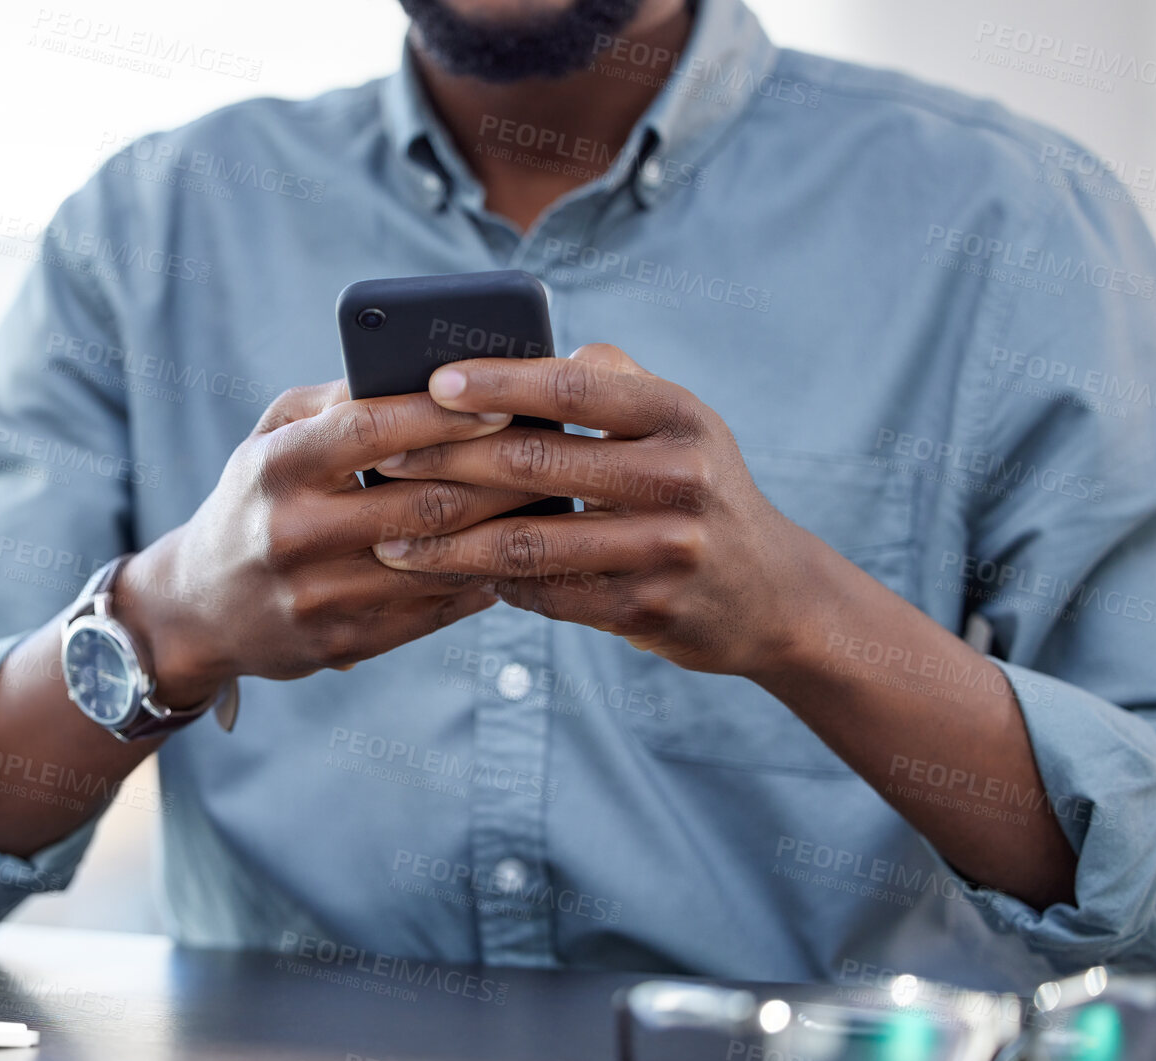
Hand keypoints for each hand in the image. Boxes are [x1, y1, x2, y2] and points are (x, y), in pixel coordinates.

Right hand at [113, 379, 542, 702]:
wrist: (201, 608)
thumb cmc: (256, 499)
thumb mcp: (272, 437)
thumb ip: (338, 402)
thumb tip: (423, 370)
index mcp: (276, 467)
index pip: (373, 431)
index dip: (445, 415)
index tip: (504, 400)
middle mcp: (294, 534)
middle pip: (423, 502)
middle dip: (496, 477)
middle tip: (552, 456)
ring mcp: (318, 597)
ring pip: (439, 562)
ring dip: (501, 533)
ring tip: (546, 504)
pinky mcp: (343, 644)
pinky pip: (433, 610)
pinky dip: (481, 580)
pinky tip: (513, 556)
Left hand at [366, 344, 817, 677]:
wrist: (772, 594)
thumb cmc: (699, 489)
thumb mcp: (680, 423)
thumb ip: (612, 383)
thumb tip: (525, 355)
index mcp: (678, 414)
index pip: (575, 387)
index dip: (499, 382)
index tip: (433, 380)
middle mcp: (679, 477)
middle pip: (538, 463)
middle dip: (448, 460)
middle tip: (384, 461)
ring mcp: (666, 549)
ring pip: (531, 543)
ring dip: (450, 543)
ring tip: (390, 541)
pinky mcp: (648, 610)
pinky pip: (548, 596)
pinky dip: (492, 584)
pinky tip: (449, 577)